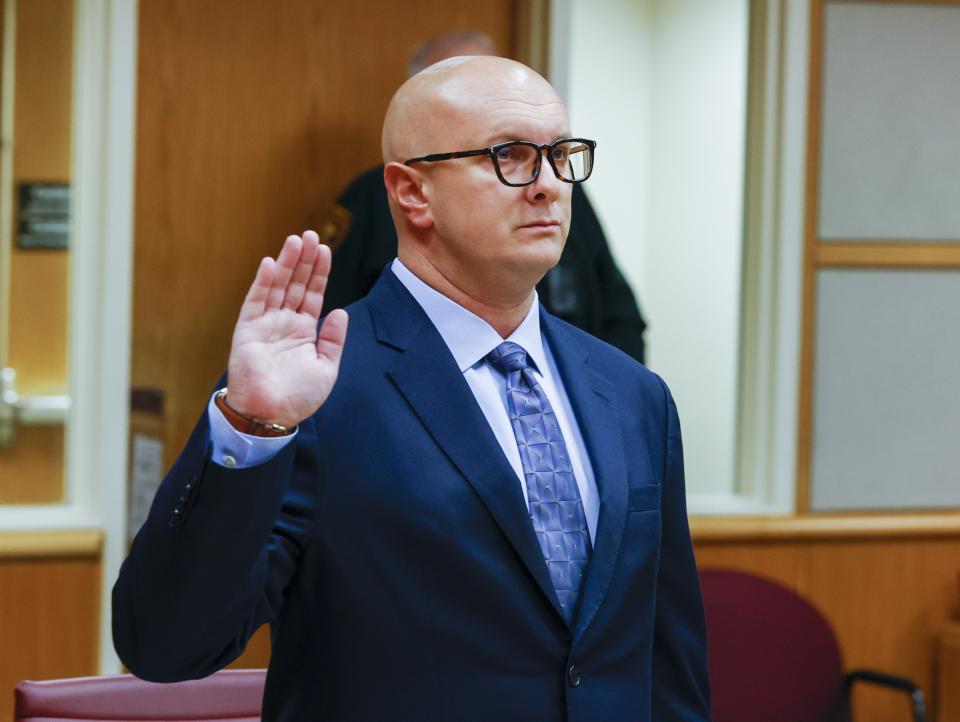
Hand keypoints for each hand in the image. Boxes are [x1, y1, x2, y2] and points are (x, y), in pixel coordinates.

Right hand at [225, 231, 347, 427]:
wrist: (271, 416)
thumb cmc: (298, 397)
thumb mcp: (326, 368)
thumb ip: (333, 340)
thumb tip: (341, 311)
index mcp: (303, 331)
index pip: (313, 295)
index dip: (319, 272)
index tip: (325, 250)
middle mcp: (284, 323)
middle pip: (296, 284)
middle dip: (304, 260)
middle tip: (311, 235)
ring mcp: (265, 325)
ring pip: (277, 287)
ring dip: (286, 264)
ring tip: (296, 240)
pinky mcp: (247, 331)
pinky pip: (255, 302)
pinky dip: (263, 283)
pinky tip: (271, 264)